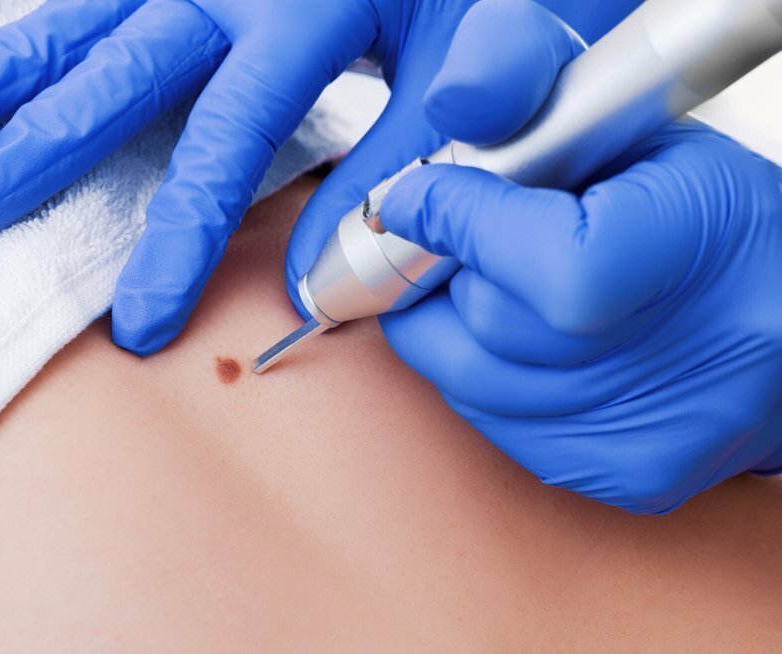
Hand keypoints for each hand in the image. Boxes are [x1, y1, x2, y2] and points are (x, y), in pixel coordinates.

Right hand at [0, 0, 636, 354]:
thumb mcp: (489, 48)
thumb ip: (420, 150)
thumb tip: (328, 261)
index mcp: (311, 3)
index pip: (226, 141)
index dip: (176, 240)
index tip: (136, 324)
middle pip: (119, 74)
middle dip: (32, 154)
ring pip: (88, 21)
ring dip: (3, 75)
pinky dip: (47, 32)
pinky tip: (2, 66)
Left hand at [373, 0, 781, 512]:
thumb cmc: (720, 220)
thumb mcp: (645, 149)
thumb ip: (532, 154)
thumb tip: (419, 193)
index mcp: (691, 259)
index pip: (550, 266)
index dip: (461, 224)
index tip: (414, 198)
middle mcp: (681, 366)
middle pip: (488, 323)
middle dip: (445, 272)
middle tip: (449, 240)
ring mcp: (647, 437)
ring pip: (469, 381)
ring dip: (452, 325)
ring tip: (490, 283)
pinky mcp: (622, 474)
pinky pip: (494, 421)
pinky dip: (482, 375)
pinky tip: (520, 338)